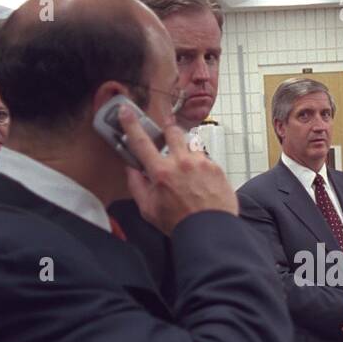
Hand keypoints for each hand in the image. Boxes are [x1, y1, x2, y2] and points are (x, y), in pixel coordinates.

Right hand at [122, 112, 236, 233]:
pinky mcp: (216, 167)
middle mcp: (181, 162)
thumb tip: (131, 170)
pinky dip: (201, 166)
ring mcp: (201, 162)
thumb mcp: (148, 209)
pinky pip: (206, 158)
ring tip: (188, 170)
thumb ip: (137, 186)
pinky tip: (201, 181)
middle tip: (168, 141)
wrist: (210, 230)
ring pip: (191, 144)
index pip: (141, 141)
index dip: (131, 123)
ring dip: (187, 152)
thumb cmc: (179, 222)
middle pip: (172, 131)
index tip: (126, 110)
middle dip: (169, 132)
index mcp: (161, 172)